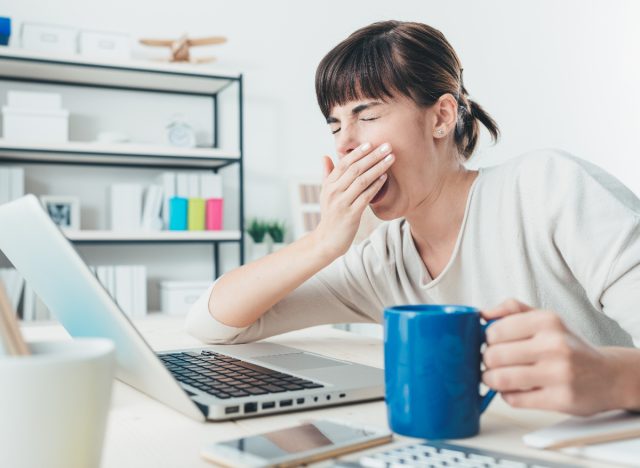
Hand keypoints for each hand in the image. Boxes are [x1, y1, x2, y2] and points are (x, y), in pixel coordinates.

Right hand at [311, 142, 394, 258]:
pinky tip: (385, 178)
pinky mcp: (351, 214)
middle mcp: (334, 191)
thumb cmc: (330, 215)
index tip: (371, 143)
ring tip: (391, 159)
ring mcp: (342, 203)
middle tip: (387, 146)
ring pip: (362, 181)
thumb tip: (325, 156)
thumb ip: (327, 174)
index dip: (358, 152)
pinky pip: (366, 197)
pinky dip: (376, 186)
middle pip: (355, 169)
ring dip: (378, 168)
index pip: (344, 163)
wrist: (327, 240)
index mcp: (328, 184)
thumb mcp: (325, 194)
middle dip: (372, 156)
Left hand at [481, 299, 621, 415]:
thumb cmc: (569, 346)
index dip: (487, 340)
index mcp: (547, 321)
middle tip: (492, 362)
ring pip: (500, 379)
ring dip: (491, 379)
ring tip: (497, 376)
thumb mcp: (546, 319)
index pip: (495, 331)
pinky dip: (507, 395)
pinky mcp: (560, 399)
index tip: (492, 344)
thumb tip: (482, 314)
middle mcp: (554, 345)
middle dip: (486, 361)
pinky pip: (514, 399)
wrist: (608, 376)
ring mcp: (559, 374)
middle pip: (494, 355)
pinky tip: (516, 389)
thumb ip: (513, 310)